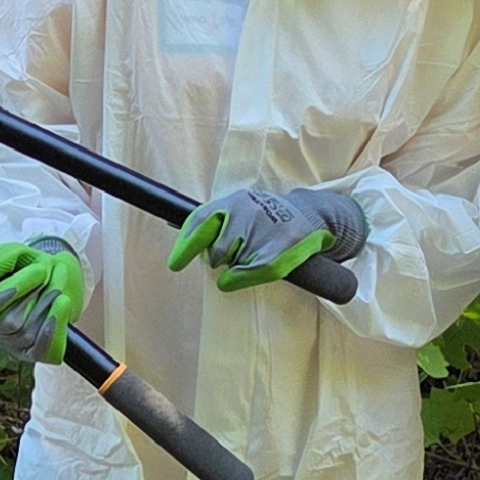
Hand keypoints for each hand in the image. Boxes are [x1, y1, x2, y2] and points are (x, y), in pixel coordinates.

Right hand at [0, 238, 84, 364]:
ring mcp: (14, 344)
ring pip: (30, 331)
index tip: (39, 269)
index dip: (13, 289)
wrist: (51, 275)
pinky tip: (64, 303)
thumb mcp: (8, 254)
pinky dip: (55, 328)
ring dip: (51, 301)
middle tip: (52, 268)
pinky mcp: (34, 352)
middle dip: (38, 292)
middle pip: (13, 320)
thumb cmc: (24, 266)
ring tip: (60, 277)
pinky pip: (43, 350)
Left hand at [168, 186, 367, 292]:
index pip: (200, 223)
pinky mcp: (282, 248)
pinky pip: (253, 273)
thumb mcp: (235, 209)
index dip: (185, 247)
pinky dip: (245, 277)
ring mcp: (266, 230)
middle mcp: (248, 212)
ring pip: (235, 263)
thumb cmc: (264, 217)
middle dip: (219, 258)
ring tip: (253, 252)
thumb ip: (208, 219)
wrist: (309, 216)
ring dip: (238, 264)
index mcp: (232, 202)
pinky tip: (252, 269)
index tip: (174, 266)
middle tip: (229, 256)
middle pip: (217, 252)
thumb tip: (170, 221)